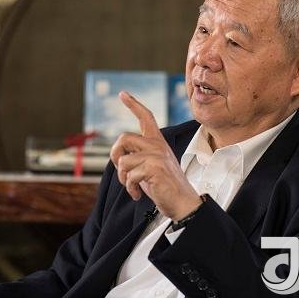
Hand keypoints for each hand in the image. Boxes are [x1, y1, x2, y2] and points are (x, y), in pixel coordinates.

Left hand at [110, 91, 201, 220]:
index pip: (146, 117)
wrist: (183, 203)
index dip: (133, 104)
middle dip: (115, 156)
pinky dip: (130, 188)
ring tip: (133, 186)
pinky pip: (129, 175)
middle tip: (121, 170)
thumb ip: (138, 156)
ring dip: (123, 178)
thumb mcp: (150, 166)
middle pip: (123, 138)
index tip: (122, 94)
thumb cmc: (165, 186)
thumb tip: (119, 156)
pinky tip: (138, 194)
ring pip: (123, 161)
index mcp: (157, 142)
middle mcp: (157, 145)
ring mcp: (157, 156)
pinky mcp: (155, 168)